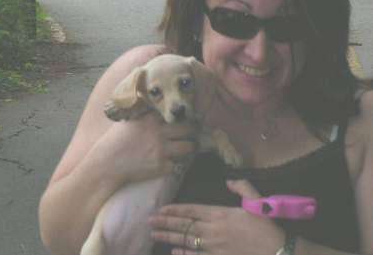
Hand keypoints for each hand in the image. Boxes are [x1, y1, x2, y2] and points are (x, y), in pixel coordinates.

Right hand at [96, 111, 194, 184]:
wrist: (106, 164)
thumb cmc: (113, 142)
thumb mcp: (128, 121)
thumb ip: (143, 114)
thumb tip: (152, 106)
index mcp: (150, 118)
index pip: (175, 114)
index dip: (183, 117)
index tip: (190, 118)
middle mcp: (159, 132)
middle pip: (188, 129)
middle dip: (190, 132)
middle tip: (190, 135)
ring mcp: (161, 150)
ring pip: (188, 147)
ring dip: (186, 149)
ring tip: (182, 150)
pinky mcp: (161, 166)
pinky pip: (176, 165)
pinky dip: (172, 166)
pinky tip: (166, 164)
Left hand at [149, 180, 284, 254]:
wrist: (278, 251)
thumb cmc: (267, 226)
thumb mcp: (257, 201)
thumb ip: (242, 187)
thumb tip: (228, 179)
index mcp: (220, 214)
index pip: (191, 210)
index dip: (174, 210)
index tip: (160, 208)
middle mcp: (213, 230)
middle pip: (183, 225)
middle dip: (165, 222)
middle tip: (149, 220)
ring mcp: (213, 247)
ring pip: (185, 241)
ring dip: (168, 237)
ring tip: (154, 234)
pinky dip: (182, 254)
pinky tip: (173, 251)